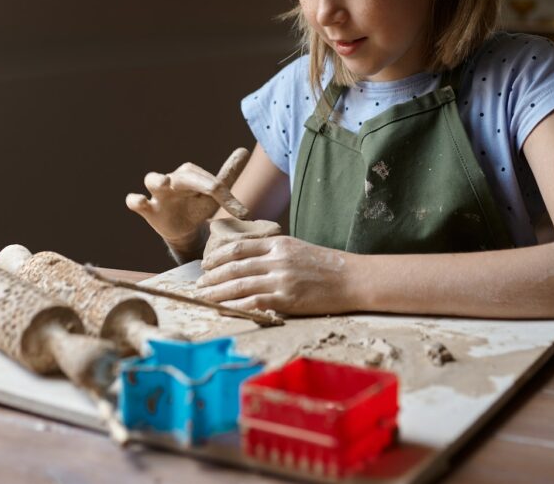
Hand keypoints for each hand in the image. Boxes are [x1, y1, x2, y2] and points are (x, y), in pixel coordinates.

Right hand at [125, 148, 249, 251]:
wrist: (181, 229)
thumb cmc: (197, 206)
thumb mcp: (214, 195)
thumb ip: (228, 175)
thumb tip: (244, 149)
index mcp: (192, 175)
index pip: (210, 183)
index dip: (227, 198)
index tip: (243, 214)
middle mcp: (174, 179)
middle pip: (182, 176)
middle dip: (191, 179)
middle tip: (203, 183)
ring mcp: (158, 193)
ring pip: (152, 179)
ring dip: (157, 179)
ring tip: (164, 182)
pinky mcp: (147, 208)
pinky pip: (134, 201)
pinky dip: (135, 199)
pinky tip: (140, 201)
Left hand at [195, 235, 356, 315]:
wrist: (354, 279)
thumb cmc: (328, 266)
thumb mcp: (299, 249)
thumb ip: (275, 252)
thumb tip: (251, 261)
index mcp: (279, 243)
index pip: (239, 248)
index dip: (218, 257)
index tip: (206, 266)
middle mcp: (277, 259)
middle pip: (234, 267)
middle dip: (212, 277)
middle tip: (199, 285)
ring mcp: (281, 279)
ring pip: (239, 285)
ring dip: (217, 292)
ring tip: (204, 298)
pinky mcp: (287, 299)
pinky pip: (253, 303)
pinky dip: (234, 306)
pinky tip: (222, 310)